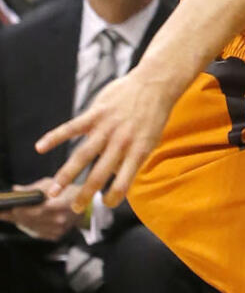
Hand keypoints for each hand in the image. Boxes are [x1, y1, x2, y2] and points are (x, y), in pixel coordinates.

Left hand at [0, 178, 82, 241]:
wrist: (88, 206)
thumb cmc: (70, 192)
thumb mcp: (52, 183)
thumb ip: (33, 188)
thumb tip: (16, 190)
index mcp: (59, 204)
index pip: (31, 209)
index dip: (17, 209)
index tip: (7, 207)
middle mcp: (58, 219)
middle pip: (28, 219)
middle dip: (15, 215)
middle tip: (7, 210)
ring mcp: (58, 229)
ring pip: (30, 227)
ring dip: (20, 221)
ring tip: (16, 214)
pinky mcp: (57, 235)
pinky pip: (37, 233)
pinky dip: (30, 227)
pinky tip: (27, 220)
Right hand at [34, 71, 177, 211]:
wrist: (156, 84)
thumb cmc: (153, 114)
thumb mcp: (151, 140)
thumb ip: (133, 157)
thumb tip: (116, 176)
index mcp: (139, 151)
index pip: (124, 182)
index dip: (115, 197)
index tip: (106, 203)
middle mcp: (122, 142)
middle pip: (99, 174)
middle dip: (85, 194)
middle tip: (73, 208)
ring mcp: (108, 127)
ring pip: (83, 155)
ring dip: (66, 175)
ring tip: (54, 191)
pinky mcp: (97, 113)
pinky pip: (72, 127)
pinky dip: (55, 137)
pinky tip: (40, 147)